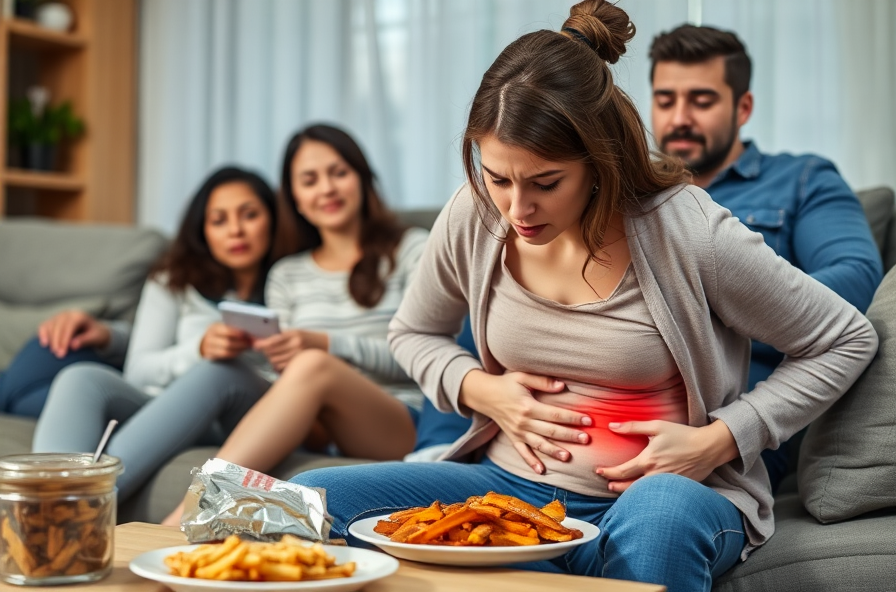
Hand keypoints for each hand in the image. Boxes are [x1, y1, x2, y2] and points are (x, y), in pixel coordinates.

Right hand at [38, 310, 110, 357]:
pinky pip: (44, 326)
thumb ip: (86, 340)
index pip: (69, 326)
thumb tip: (73, 345)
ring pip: (49, 326)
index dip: (65, 340)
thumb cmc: (97, 334)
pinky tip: (44, 344)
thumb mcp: (96, 337)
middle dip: (57, 342)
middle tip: (58, 356)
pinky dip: (42, 334)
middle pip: (58, 326)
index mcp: (80, 316)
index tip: (62, 353)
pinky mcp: (52, 321)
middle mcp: (68, 314)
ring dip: (50, 340)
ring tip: (53, 353)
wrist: (94, 330)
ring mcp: (59, 317)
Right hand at [199, 323, 251, 359]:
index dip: (236, 333)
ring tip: (247, 346)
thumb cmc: (221, 332)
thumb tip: (251, 333)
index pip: (225, 330)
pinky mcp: (211, 356)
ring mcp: (209, 348)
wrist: (208, 341)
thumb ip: (235, 328)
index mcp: (214, 328)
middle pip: (227, 343)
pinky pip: (225, 356)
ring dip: (239, 349)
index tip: (245, 334)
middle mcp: (210, 338)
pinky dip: (235, 353)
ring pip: (226, 351)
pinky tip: (241, 350)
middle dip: (241, 343)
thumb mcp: (225, 327)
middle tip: (250, 342)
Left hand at [253, 329, 328, 371]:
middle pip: (272, 353)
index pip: (273, 340)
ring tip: (273, 357)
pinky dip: (278, 367)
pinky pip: (282, 369)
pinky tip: (280, 364)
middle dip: (266, 353)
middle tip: (265, 351)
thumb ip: (282, 336)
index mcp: (294, 334)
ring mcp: (299, 355)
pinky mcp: (300, 364)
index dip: (262, 344)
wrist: (326, 344)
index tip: (255, 345)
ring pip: (276, 362)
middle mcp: (296, 345)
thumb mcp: (296, 332)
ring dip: (271, 361)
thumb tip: (263, 341)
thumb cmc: (308, 337)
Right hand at [458, 370, 591, 474]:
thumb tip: (562, 386)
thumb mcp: (522, 376)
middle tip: (587, 439)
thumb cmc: (506, 383)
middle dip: (569, 435)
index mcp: (528, 406)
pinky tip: (542, 471)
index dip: (572, 417)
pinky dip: (531, 462)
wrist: (484, 394)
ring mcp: (517, 432)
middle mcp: (523, 422)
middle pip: (550, 431)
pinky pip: (522, 452)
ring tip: (568, 457)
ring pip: (539, 444)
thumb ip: (542, 381)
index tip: (588, 420)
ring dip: (554, 451)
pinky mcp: (513, 438)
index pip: (554, 414)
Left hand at [596, 420, 738, 492]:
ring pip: (642, 493)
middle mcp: (655, 475)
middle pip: (629, 487)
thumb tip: (612, 426)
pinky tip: (642, 493)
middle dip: (616, 487)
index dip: (608, 473)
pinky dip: (646, 495)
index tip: (599, 471)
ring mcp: (666, 484)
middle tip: (607, 485)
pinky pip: (657, 494)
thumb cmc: (682, 434)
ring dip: (629, 493)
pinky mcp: (677, 488)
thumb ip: (632, 426)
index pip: (622, 471)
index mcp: (649, 460)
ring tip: (620, 490)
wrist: (709, 448)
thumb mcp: (657, 426)